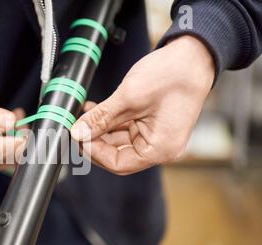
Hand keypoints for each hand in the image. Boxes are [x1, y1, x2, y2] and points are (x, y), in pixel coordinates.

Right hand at [0, 86, 24, 177]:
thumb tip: (11, 122)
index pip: (3, 151)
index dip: (24, 139)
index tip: (37, 127)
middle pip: (6, 158)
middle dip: (20, 138)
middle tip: (24, 115)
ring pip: (2, 158)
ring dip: (13, 139)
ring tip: (15, 116)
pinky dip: (2, 141)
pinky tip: (4, 125)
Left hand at [71, 35, 214, 174]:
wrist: (194, 53)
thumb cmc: (174, 74)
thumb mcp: (129, 98)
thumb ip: (101, 118)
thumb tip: (79, 132)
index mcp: (160, 149)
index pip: (118, 164)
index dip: (94, 152)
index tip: (78, 137)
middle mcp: (160, 147)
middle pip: (117, 154)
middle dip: (94, 140)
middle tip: (76, 127)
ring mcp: (156, 135)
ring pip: (118, 140)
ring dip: (99, 129)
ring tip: (82, 115)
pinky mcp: (151, 123)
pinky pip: (125, 128)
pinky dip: (109, 120)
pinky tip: (94, 110)